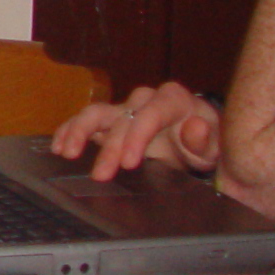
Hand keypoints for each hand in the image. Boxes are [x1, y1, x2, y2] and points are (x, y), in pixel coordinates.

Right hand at [51, 81, 219, 180]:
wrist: (197, 138)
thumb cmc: (206, 140)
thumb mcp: (216, 143)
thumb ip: (206, 138)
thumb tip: (193, 126)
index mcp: (172, 100)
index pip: (150, 114)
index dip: (136, 137)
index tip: (128, 163)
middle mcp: (144, 100)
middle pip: (119, 118)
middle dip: (108, 148)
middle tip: (100, 175)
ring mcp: (124, 108)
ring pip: (95, 112)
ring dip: (78, 132)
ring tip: (67, 153)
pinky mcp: (110, 121)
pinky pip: (85, 121)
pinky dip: (69, 131)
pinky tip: (58, 146)